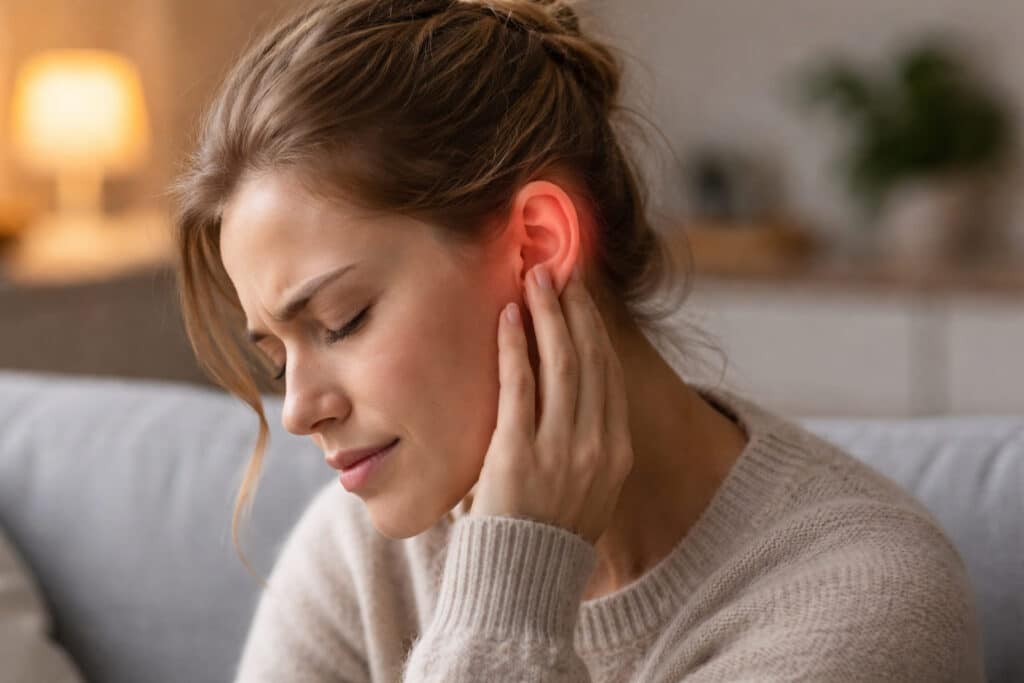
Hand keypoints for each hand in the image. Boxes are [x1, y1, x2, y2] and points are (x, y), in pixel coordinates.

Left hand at [467, 262, 633, 544]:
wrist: (520, 585)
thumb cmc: (545, 533)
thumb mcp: (585, 490)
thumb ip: (586, 444)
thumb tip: (571, 397)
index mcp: (616, 452)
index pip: (608, 373)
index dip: (594, 328)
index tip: (579, 295)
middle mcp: (596, 446)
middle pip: (588, 359)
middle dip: (572, 309)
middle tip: (555, 271)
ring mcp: (560, 450)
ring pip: (560, 364)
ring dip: (547, 314)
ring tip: (533, 278)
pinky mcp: (518, 454)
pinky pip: (520, 387)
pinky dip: (516, 346)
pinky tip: (508, 316)